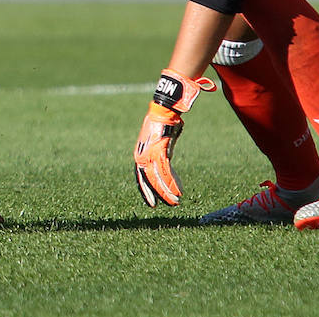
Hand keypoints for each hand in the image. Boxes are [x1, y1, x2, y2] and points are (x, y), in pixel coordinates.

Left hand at [133, 69, 214, 207]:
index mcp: (140, 155)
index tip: (151, 203)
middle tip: (165, 206)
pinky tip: (179, 191)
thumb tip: (166, 163)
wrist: (163, 111)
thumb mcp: (158, 143)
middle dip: (157, 195)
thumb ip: (160, 154)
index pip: (141, 178)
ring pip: (158, 179)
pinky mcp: (160, 151)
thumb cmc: (162, 125)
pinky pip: (166, 172)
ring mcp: (150, 154)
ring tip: (175, 202)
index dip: (146, 191)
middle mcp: (142, 156)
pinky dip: (173, 182)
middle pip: (149, 181)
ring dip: (168, 192)